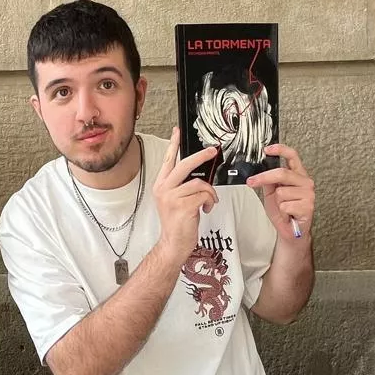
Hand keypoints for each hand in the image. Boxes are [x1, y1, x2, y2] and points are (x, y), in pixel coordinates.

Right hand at [153, 128, 218, 262]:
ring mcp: (172, 198)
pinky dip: (210, 201)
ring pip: (199, 183)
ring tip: (209, 201)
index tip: (178, 131)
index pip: (168, 160)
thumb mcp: (175, 200)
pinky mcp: (183, 207)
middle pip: (184, 164)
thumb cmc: (178, 222)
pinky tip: (207, 209)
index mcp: (161, 185)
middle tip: (213, 151)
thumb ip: (182, 185)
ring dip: (210, 192)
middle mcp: (163, 189)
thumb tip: (198, 172)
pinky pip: (204, 195)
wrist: (173, 243)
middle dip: (201, 156)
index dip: (173, 144)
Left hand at [245, 143, 314, 240]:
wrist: (291, 231)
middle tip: (252, 182)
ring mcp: (308, 194)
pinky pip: (285, 205)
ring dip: (277, 202)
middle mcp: (305, 182)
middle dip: (263, 178)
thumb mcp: (271, 193)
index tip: (267, 149)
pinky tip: (289, 214)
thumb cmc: (284, 211)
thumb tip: (261, 171)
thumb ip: (269, 181)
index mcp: (298, 175)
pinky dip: (283, 212)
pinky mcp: (308, 206)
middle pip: (282, 173)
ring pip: (281, 192)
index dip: (280, 150)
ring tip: (284, 208)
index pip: (293, 156)